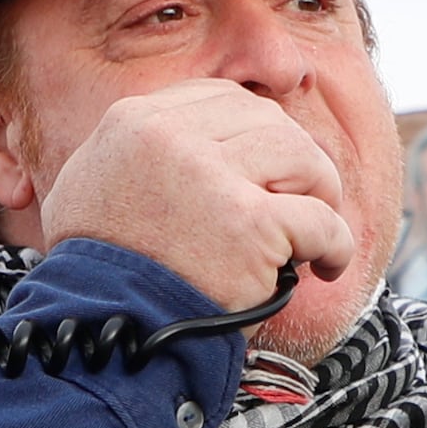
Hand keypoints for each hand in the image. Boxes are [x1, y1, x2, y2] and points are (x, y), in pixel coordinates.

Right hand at [32, 77, 359, 315]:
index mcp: (135, 121)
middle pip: (269, 121)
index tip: (265, 168)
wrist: (101, 328)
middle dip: (293, 162)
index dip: (255, 132)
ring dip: (319, 194)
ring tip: (310, 233)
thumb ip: (139, 152)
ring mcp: (212, 178)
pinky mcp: (249, 226)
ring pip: (304, 157)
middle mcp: (171, 137)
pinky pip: (323, 221)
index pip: (223, 99)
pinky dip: (335, 244)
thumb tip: (194, 141)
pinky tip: (326, 263)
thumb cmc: (95, 271)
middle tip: (294, 204)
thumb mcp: (91, 183)